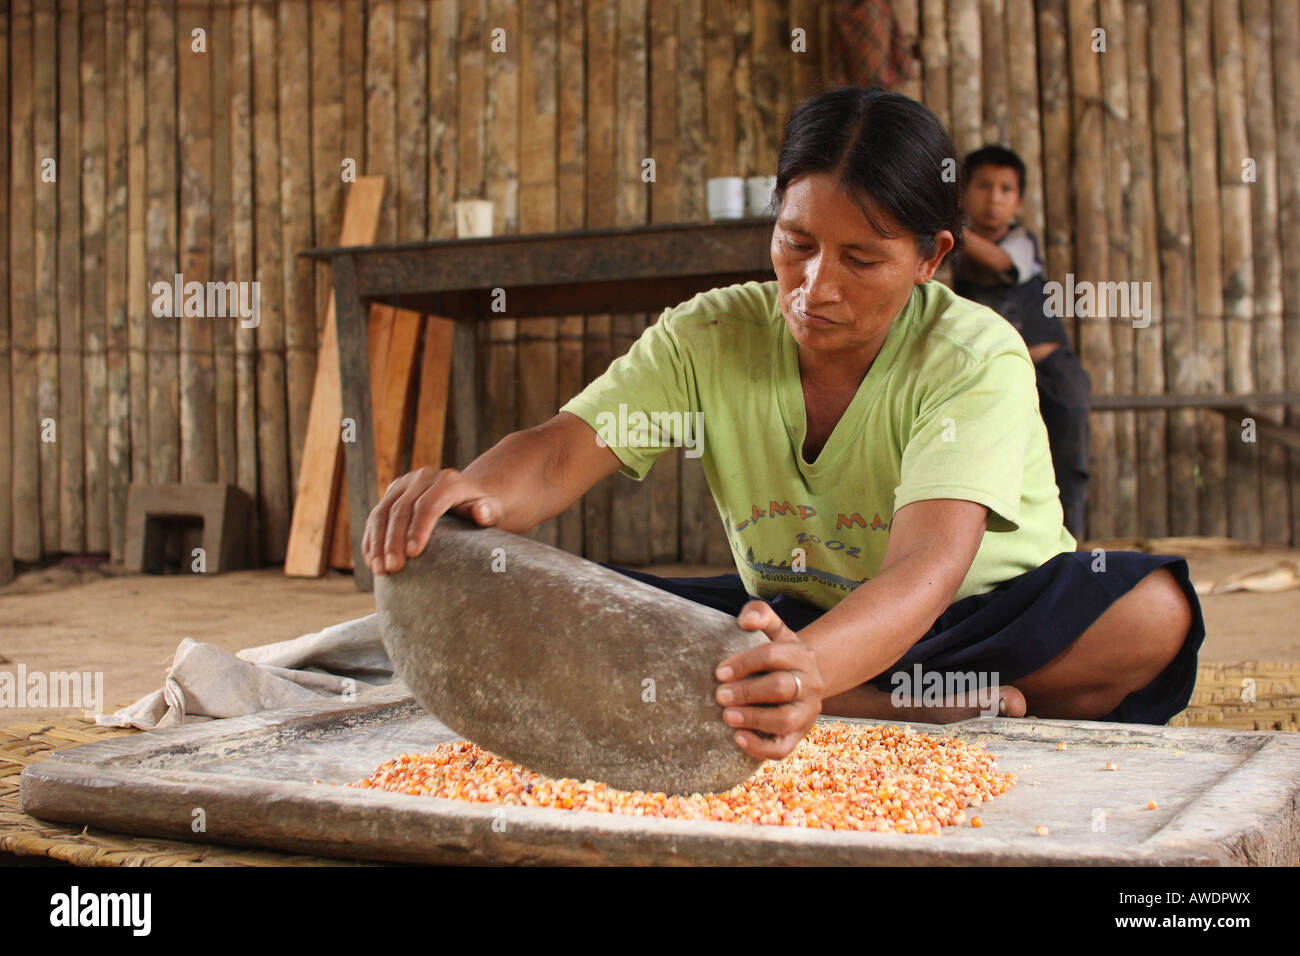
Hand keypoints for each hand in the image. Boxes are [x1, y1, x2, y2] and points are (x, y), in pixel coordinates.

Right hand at [362, 467, 503, 575]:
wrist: (466, 496)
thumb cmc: (481, 510)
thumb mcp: (492, 510)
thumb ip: (489, 511)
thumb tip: (481, 512)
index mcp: (448, 481)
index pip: (429, 504)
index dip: (419, 528)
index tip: (413, 554)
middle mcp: (423, 477)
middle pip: (402, 509)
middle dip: (394, 540)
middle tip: (392, 568)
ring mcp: (404, 484)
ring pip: (382, 512)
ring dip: (377, 542)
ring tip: (378, 569)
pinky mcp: (391, 493)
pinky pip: (375, 516)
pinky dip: (370, 539)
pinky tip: (370, 560)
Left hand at [714, 600, 823, 760]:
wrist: (804, 681)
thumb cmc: (779, 655)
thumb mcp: (775, 631)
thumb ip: (761, 614)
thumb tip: (745, 620)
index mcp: (801, 656)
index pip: (772, 655)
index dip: (744, 663)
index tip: (719, 672)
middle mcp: (809, 685)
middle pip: (779, 688)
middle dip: (746, 692)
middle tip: (719, 695)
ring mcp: (806, 713)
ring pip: (785, 720)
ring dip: (754, 719)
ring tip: (727, 717)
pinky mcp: (799, 736)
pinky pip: (783, 748)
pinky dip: (759, 747)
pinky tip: (737, 738)